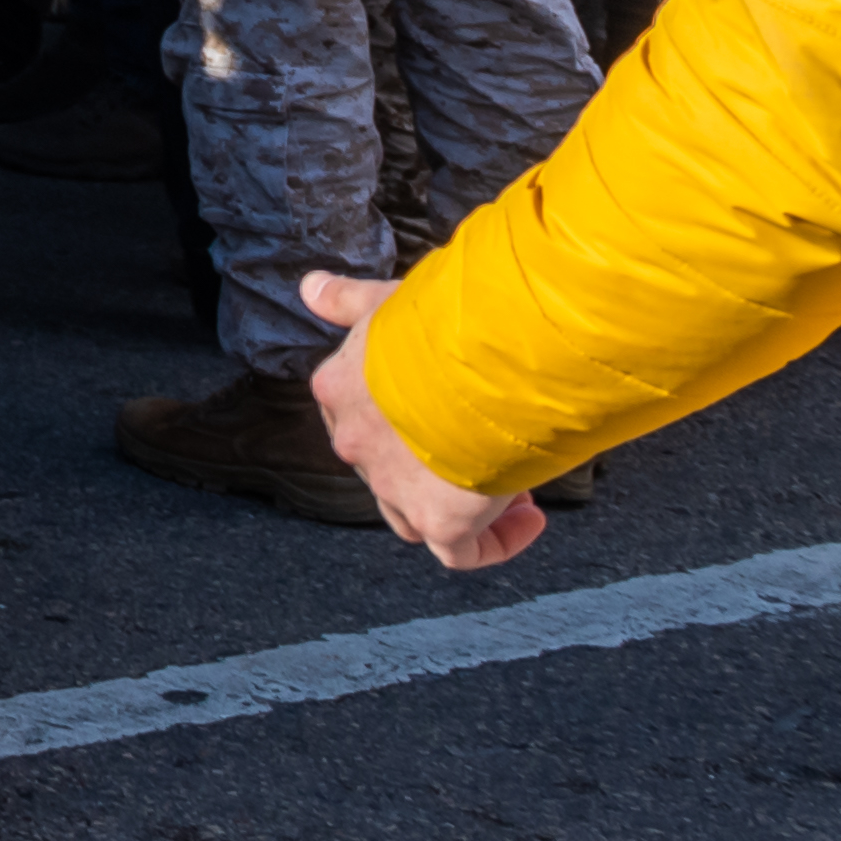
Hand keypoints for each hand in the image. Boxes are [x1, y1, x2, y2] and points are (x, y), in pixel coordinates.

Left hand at [290, 271, 543, 564]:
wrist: (489, 354)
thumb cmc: (445, 320)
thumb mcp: (389, 300)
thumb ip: (348, 298)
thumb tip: (311, 288)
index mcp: (341, 391)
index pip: (360, 416)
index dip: (405, 419)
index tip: (453, 405)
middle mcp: (357, 443)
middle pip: (384, 468)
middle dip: (432, 463)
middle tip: (485, 444)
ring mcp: (395, 486)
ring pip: (411, 515)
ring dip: (455, 506)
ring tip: (509, 481)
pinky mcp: (440, 521)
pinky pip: (460, 553)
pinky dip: (494, 542)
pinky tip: (529, 517)